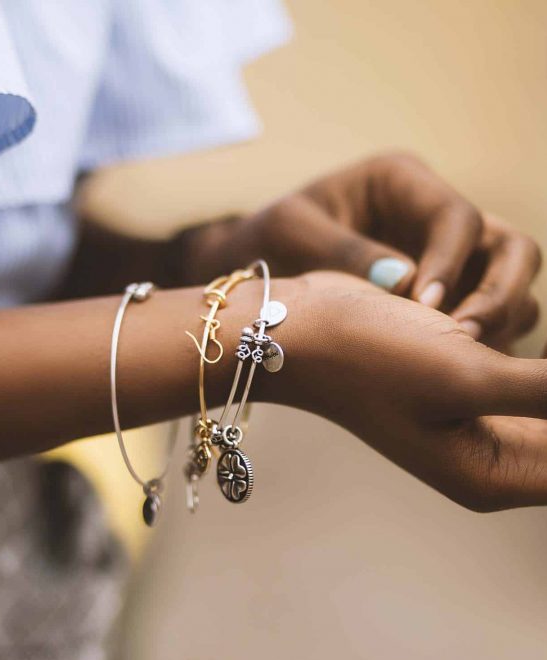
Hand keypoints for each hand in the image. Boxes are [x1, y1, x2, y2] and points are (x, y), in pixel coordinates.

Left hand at [179, 153, 540, 346]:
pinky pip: (488, 318)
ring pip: (510, 285)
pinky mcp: (447, 296)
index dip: (452, 262)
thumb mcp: (291, 233)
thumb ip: (345, 252)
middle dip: (499, 293)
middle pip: (510, 248)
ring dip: (498, 321)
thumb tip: (407, 284)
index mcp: (402, 183)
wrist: (257, 270)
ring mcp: (448, 258)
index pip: (458, 217)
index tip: (425, 306)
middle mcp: (435, 217)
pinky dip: (483, 342)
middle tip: (464, 338)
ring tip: (460, 358)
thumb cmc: (269, 240)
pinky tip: (452, 368)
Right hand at [263, 271, 546, 511]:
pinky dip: (544, 364)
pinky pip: (532, 377)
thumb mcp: (466, 374)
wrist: (304, 329)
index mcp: (492, 474)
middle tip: (509, 353)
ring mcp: (481, 420)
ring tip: (493, 337)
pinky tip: (514, 329)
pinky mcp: (470, 382)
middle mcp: (491, 456)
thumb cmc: (370, 356)